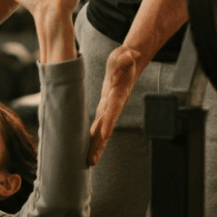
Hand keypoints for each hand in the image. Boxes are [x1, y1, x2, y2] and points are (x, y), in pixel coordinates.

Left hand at [87, 45, 140, 165]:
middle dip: (99, 143)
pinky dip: (93, 138)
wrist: (129, 63)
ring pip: (101, 130)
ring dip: (96, 145)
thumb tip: (128, 56)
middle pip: (106, 126)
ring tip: (89, 162)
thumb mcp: (124, 55)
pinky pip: (98, 126)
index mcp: (118, 94)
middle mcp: (114, 105)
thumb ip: (125, 58)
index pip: (112, 109)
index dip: (108, 121)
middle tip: (92, 160)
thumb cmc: (125, 59)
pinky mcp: (104, 108)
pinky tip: (88, 150)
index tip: (103, 135)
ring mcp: (109, 108)